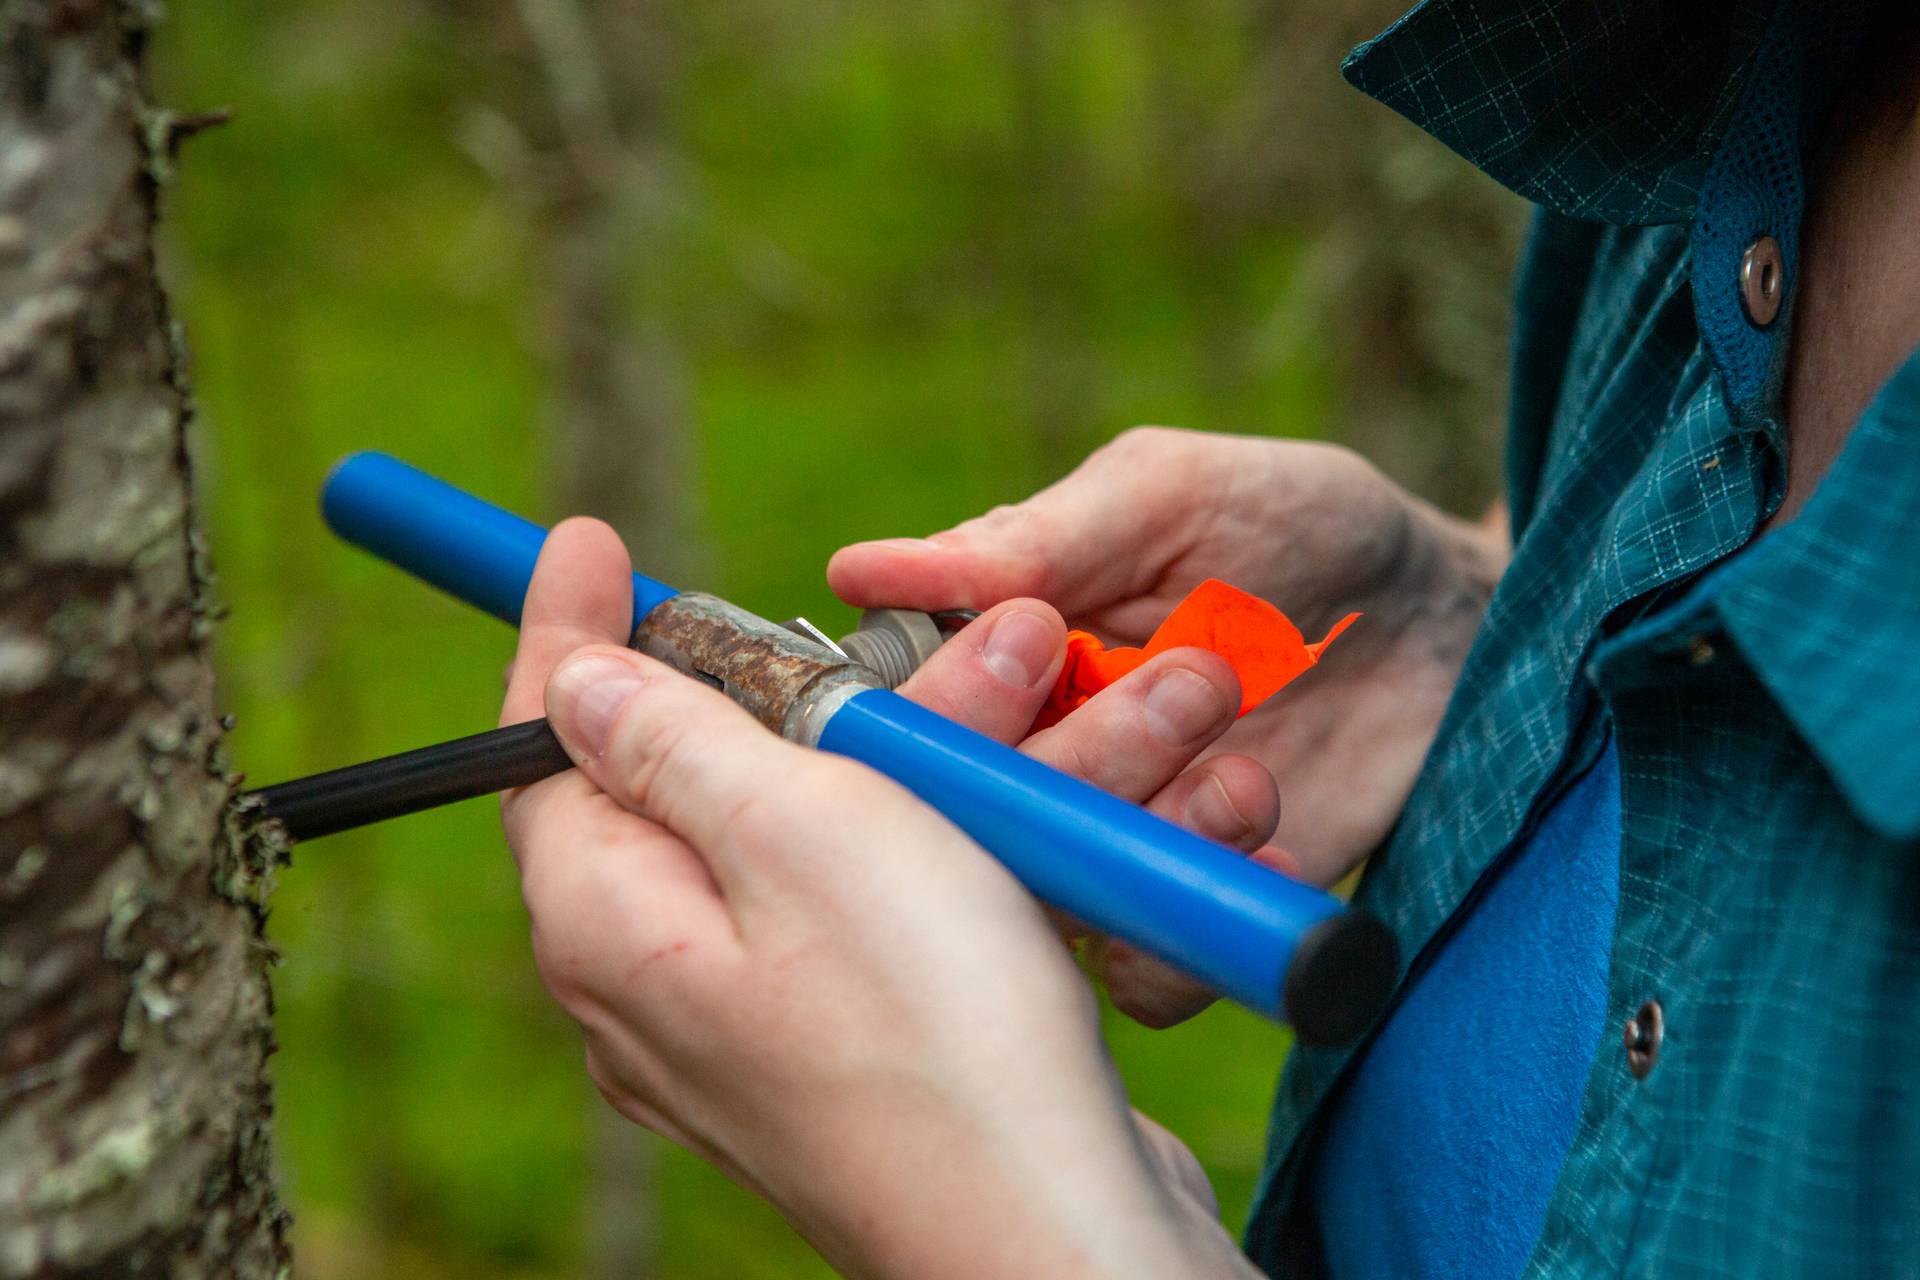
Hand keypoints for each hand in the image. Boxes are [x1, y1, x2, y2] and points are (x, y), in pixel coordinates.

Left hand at [501, 519, 1257, 1279]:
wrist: (1053, 1226)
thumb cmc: (933, 1031)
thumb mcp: (798, 833)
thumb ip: (675, 745)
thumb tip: (576, 687)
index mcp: (609, 922)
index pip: (545, 745)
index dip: (562, 630)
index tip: (580, 537)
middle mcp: (661, 979)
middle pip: (699, 779)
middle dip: (805, 682)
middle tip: (890, 620)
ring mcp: (756, 1021)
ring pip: (808, 833)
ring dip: (907, 747)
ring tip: (1023, 672)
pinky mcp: (849, 1044)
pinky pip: (869, 902)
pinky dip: (935, 833)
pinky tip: (1020, 795)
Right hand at [832, 428, 1505, 1016]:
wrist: (1451, 623)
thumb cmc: (1302, 526)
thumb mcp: (1171, 497)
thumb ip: (1033, 537)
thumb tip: (858, 569)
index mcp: (998, 655)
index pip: (909, 712)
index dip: (948, 703)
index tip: (1039, 650)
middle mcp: (1034, 756)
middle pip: (977, 814)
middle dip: (1081, 758)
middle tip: (1196, 680)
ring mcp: (1108, 837)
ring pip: (1051, 893)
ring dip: (1142, 837)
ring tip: (1250, 771)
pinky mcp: (1184, 904)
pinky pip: (1138, 971)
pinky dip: (1186, 925)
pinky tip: (1271, 844)